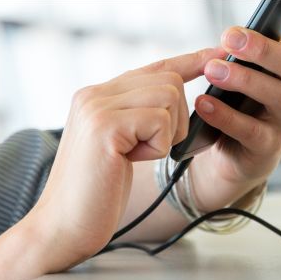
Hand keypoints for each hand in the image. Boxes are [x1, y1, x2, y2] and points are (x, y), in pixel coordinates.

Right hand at [26, 48, 226, 271]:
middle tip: (150, 148)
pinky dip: (157, 146)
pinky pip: (160, 120)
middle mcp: (95, 93)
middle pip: (169, 80)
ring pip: (169, 96)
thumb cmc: (98, 192)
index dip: (189, 61)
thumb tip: (176, 96)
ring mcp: (97, 106)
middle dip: (176, 119)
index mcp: (98, 95)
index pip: (154, 67)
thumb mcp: (121, 144)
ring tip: (136, 154)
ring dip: (166, 133)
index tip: (217, 53)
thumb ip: (139, 116)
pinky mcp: (105, 125)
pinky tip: (129, 161)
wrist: (63, 226)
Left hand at [190, 0, 280, 209]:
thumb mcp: (251, 70)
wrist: (233, 155)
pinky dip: (225, 116)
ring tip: (213, 70)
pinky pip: (250, 130)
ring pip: (277, 96)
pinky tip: (204, 104)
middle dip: (264, 48)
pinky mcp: (268, 147)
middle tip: (230, 35)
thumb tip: (236, 32)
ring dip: (243, 80)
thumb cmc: (243, 102)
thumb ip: (252, 48)